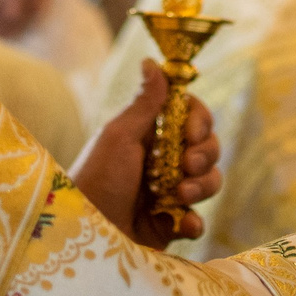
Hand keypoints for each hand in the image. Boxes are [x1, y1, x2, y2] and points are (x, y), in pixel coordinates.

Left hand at [70, 60, 223, 246]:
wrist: (85, 234)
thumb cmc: (96, 178)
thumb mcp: (118, 136)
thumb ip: (144, 103)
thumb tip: (152, 60)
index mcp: (151, 134)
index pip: (192, 116)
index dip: (200, 121)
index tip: (192, 132)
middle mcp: (164, 161)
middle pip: (208, 147)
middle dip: (204, 155)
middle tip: (186, 165)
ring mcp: (170, 193)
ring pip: (210, 181)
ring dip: (202, 186)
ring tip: (179, 195)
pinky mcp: (172, 224)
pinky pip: (199, 219)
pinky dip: (196, 221)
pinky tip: (182, 223)